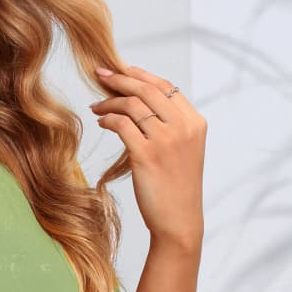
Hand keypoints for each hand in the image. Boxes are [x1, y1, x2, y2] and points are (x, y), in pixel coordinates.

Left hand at [89, 63, 205, 244]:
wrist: (178, 220)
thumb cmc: (176, 187)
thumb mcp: (183, 150)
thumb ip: (170, 124)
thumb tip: (139, 99)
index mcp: (195, 123)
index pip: (165, 86)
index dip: (140, 75)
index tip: (121, 70)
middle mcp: (183, 128)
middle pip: (146, 90)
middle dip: (120, 79)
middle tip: (100, 75)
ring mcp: (165, 141)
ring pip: (131, 105)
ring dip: (109, 102)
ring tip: (96, 106)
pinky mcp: (146, 155)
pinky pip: (121, 125)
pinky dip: (108, 119)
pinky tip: (101, 122)